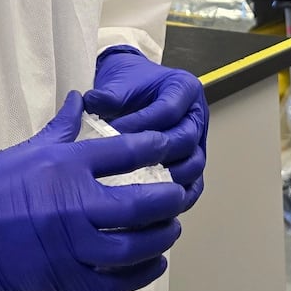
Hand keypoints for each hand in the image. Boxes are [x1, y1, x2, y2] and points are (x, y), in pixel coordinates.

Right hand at [0, 92, 187, 290]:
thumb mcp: (26, 148)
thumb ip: (63, 128)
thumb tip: (82, 99)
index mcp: (63, 165)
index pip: (125, 153)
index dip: (154, 148)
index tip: (168, 146)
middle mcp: (70, 204)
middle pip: (138, 203)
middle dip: (167, 199)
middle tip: (178, 194)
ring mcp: (67, 244)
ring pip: (131, 245)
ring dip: (159, 237)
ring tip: (171, 229)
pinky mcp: (59, 278)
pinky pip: (111, 281)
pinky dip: (138, 274)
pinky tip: (154, 263)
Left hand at [83, 47, 207, 208]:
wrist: (134, 91)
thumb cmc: (130, 86)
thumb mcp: (118, 82)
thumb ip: (108, 94)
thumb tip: (92, 103)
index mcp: (183, 88)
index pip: (167, 111)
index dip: (140, 125)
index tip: (114, 134)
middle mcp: (196, 115)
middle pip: (184, 139)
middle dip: (154, 154)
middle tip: (125, 165)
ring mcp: (197, 142)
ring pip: (193, 165)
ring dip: (168, 180)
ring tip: (141, 188)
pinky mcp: (192, 165)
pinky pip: (192, 186)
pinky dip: (176, 199)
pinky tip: (155, 209)